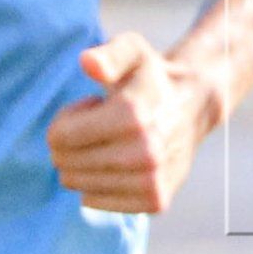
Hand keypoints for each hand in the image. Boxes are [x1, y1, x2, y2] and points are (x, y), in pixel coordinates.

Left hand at [45, 30, 221, 213]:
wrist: (193, 106)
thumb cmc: (150, 78)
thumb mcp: (132, 51)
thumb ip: (110, 55)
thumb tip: (88, 62)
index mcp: (133, 115)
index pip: (59, 137)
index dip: (65, 120)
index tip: (90, 108)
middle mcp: (146, 152)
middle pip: (66, 164)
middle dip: (70, 144)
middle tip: (98, 127)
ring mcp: (153, 180)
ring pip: (78, 185)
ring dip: (85, 164)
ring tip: (110, 143)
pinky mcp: (155, 200)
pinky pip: (95, 202)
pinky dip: (96, 185)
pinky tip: (118, 164)